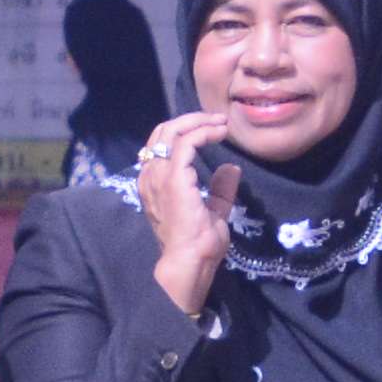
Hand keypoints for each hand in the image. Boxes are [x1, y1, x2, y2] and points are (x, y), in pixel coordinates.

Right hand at [134, 106, 235, 311]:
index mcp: (154, 182)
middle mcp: (151, 175)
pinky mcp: (173, 178)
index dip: (186, 130)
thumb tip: (231, 169)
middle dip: (191, 120)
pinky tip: (219, 132)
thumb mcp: (213, 211)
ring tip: (220, 123)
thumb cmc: (198, 243)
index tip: (214, 129)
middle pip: (162, 132)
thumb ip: (219, 190)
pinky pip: (185, 143)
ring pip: (171, 131)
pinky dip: (203, 132)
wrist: (190, 261)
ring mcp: (159, 176)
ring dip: (198, 122)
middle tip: (218, 120)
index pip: (161, 144)